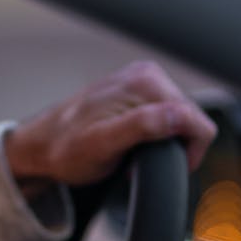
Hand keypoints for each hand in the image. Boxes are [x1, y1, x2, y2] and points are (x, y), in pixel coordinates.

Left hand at [5, 61, 217, 197]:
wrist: (42, 144)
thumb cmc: (66, 150)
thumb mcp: (103, 145)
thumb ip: (143, 127)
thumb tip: (179, 115)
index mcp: (146, 83)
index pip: (198, 122)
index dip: (187, 154)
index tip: (156, 166)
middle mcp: (148, 74)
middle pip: (192, 120)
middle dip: (173, 146)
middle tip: (137, 159)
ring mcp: (143, 79)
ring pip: (182, 120)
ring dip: (164, 141)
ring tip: (132, 151)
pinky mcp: (139, 89)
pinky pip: (168, 115)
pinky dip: (156, 133)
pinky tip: (133, 141)